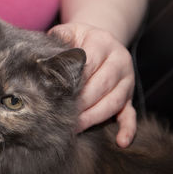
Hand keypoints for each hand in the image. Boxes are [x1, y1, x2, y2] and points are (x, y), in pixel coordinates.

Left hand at [49, 22, 136, 147]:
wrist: (101, 39)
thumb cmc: (79, 39)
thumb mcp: (69, 32)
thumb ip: (57, 41)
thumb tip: (40, 60)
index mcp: (103, 42)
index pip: (89, 63)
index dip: (74, 80)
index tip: (57, 93)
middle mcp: (119, 60)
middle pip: (102, 85)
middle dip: (81, 102)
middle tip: (62, 115)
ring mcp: (127, 79)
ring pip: (114, 101)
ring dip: (94, 116)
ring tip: (75, 127)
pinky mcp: (130, 95)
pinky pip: (132, 113)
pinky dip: (128, 128)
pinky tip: (121, 142)